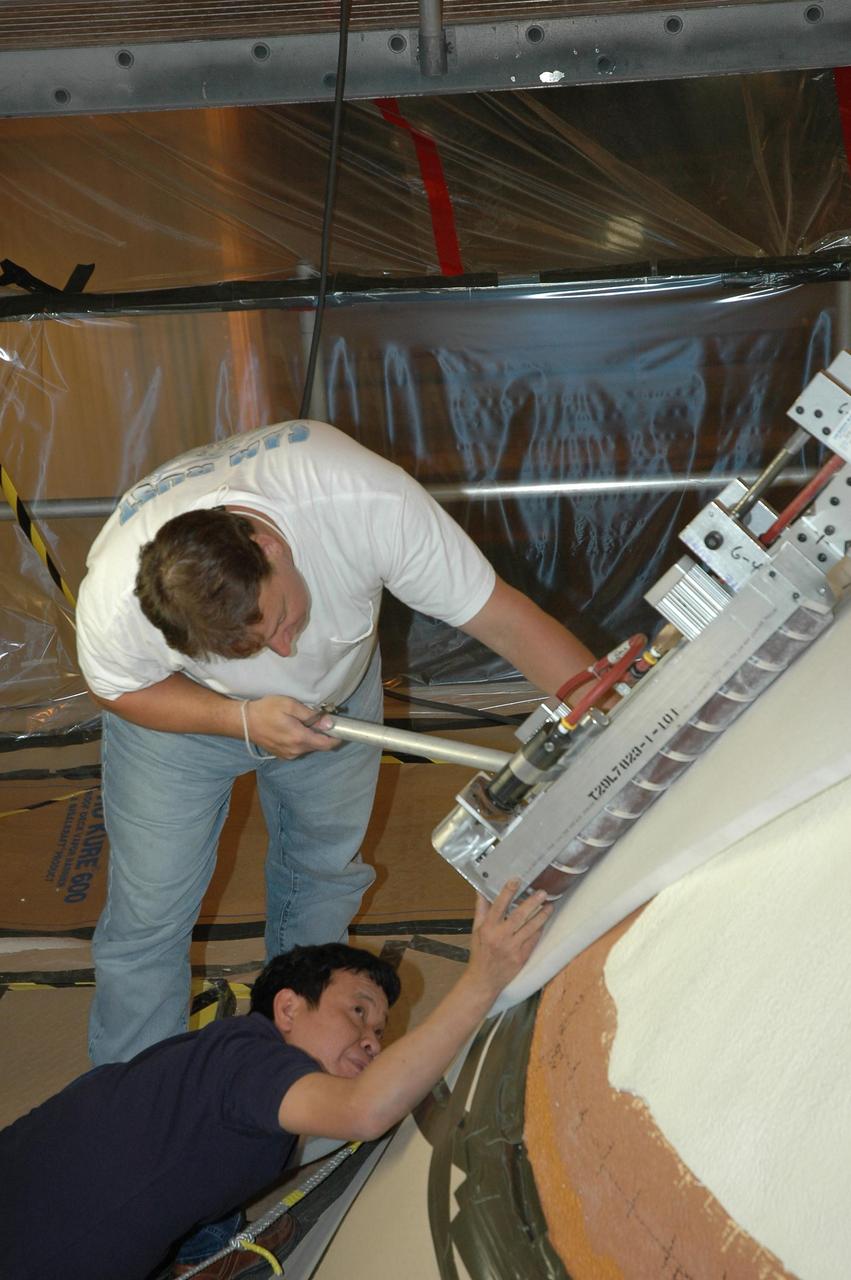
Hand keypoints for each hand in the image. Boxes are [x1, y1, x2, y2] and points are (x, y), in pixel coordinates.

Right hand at [244, 696, 338, 759]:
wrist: (243, 722)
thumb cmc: (266, 710)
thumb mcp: (290, 706)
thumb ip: (311, 715)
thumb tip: (329, 723)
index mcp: (299, 738)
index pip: (327, 744)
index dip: (337, 738)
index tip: (341, 728)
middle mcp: (296, 751)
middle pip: (318, 746)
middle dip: (323, 734)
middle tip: (321, 719)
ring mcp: (288, 754)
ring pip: (308, 747)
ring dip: (311, 737)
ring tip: (303, 722)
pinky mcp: (281, 755)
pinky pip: (298, 749)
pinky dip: (301, 740)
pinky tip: (293, 729)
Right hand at [465, 878, 551, 1001]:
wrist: (484, 979)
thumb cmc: (480, 952)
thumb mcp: (476, 929)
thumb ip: (481, 909)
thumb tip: (482, 889)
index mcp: (487, 928)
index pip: (498, 905)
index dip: (508, 892)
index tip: (517, 879)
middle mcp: (500, 937)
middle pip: (518, 916)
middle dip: (532, 903)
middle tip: (543, 892)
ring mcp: (512, 948)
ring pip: (530, 928)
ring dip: (542, 916)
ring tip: (550, 905)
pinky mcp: (521, 957)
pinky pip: (533, 940)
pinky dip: (539, 930)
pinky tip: (544, 921)